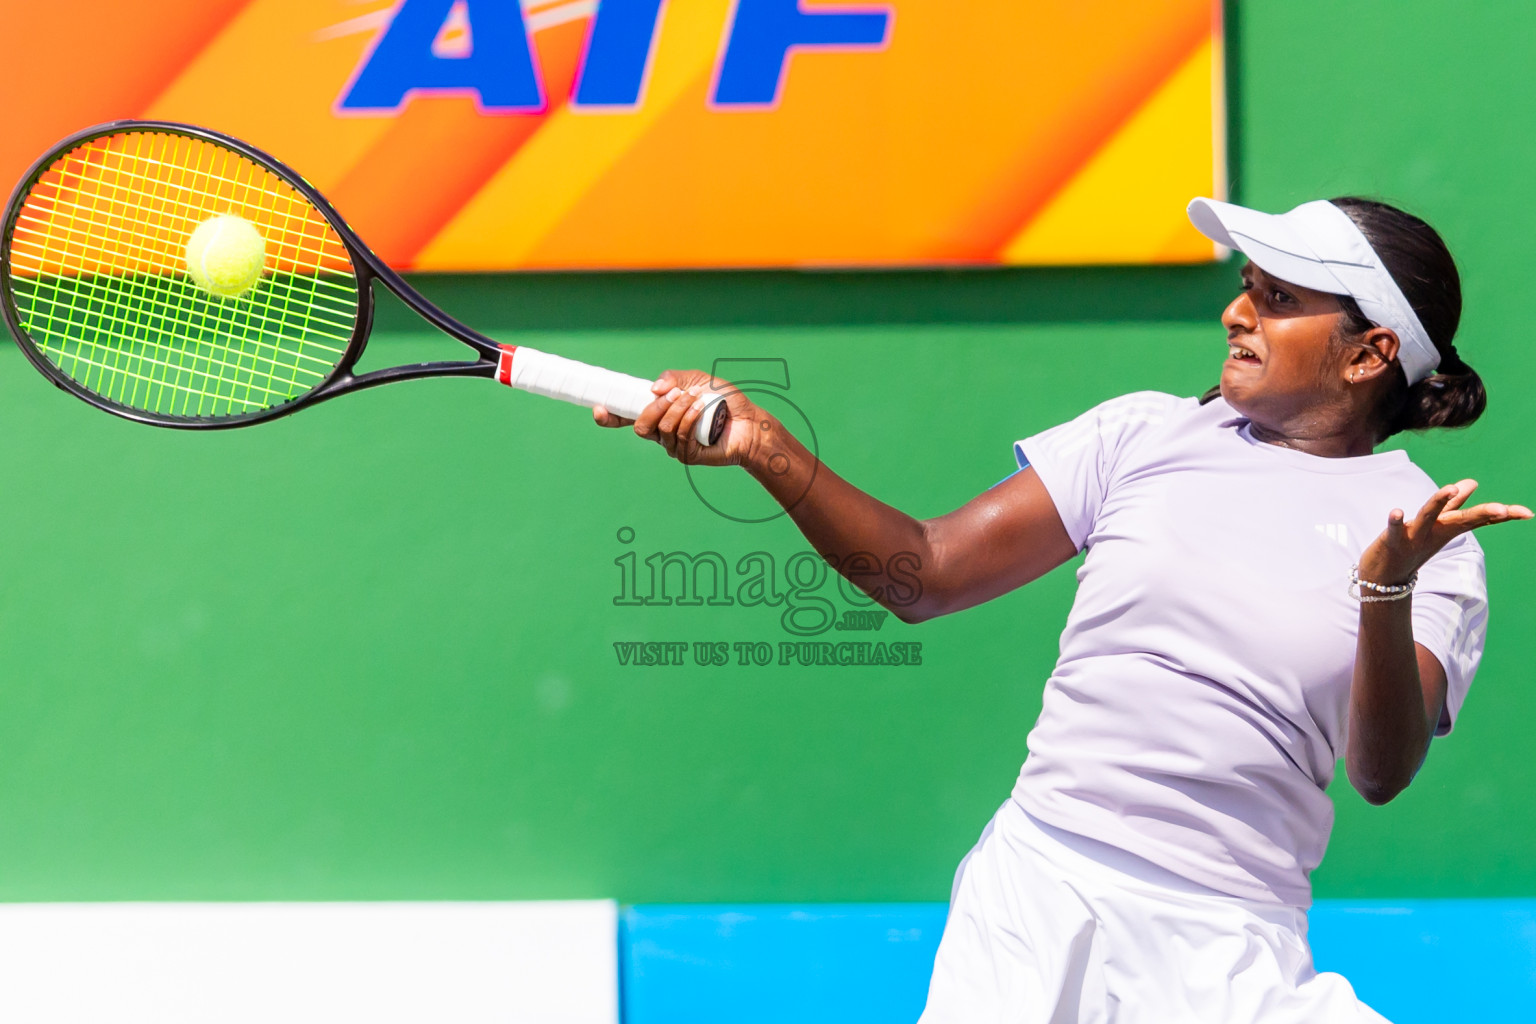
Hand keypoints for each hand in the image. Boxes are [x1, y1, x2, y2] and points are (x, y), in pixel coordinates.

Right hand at [592, 369, 765, 467]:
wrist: (750, 422)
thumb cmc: (725, 401)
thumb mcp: (699, 380)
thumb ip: (675, 379)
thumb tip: (653, 388)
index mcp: (660, 413)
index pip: (628, 416)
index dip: (609, 415)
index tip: (597, 408)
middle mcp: (663, 432)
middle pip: (640, 426)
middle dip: (653, 408)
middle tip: (673, 394)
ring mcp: (674, 445)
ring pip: (661, 429)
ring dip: (678, 409)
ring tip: (697, 399)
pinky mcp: (688, 456)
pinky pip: (679, 437)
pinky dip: (689, 418)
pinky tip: (702, 408)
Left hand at [1358, 479, 1531, 584]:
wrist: (1385, 576)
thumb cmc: (1413, 546)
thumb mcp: (1437, 525)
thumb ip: (1453, 504)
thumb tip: (1471, 482)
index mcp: (1450, 527)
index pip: (1479, 519)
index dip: (1502, 515)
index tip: (1528, 513)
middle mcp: (1436, 532)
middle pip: (1462, 520)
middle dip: (1482, 514)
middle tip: (1503, 509)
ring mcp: (1415, 537)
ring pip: (1429, 517)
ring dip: (1439, 503)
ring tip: (1451, 488)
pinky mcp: (1393, 541)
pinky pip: (1395, 530)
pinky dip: (1396, 521)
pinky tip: (1396, 511)